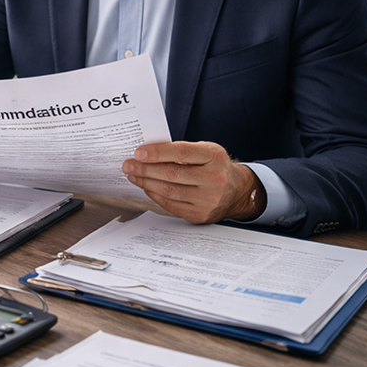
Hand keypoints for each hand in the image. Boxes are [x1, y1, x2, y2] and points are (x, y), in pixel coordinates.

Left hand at [122, 141, 265, 224]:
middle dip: (145, 169)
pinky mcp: (200, 214)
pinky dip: (154, 195)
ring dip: (146, 182)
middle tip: (128, 165)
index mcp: (214, 157)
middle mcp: (214, 179)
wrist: (237, 191)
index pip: (181, 153)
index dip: (157, 153)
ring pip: (168, 190)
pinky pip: (170, 204)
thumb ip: (181, 151)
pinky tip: (146, 187)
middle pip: (172, 174)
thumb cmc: (215, 167)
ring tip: (133, 175)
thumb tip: (147, 153)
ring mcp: (208, 199)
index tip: (138, 153)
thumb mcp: (206, 151)